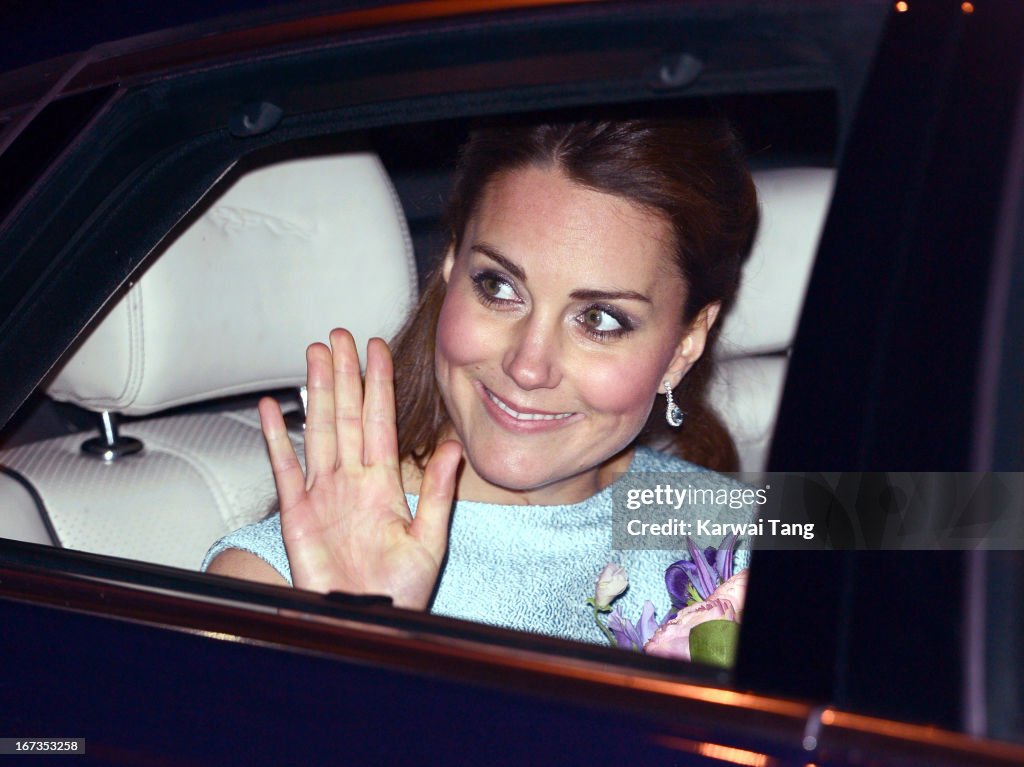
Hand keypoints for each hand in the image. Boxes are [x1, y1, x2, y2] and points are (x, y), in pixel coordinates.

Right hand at [258, 328, 461, 608]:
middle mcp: (352, 480)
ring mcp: (323, 492)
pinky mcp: (296, 513)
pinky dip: (276, 438)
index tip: (378, 349)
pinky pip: (285, 467)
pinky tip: (272, 409)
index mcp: (384, 484)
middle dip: (344, 374)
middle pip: (347, 415)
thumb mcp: (428, 539)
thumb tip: (453, 448)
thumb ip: (436, 491)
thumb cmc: (399, 589)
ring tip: (314, 356)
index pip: (381, 421)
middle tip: (339, 336)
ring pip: (319, 429)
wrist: (365, 621)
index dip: (379, 384)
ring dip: (316, 392)